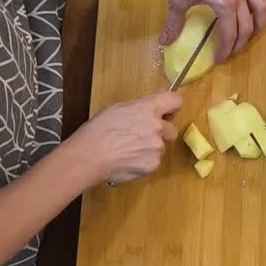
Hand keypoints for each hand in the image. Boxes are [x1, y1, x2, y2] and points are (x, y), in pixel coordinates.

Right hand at [64, 91, 181, 184]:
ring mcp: (157, 148)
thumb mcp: (117, 109)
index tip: (166, 112)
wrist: (89, 157)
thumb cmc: (98, 131)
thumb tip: (152, 106)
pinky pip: (154, 161)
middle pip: (171, 129)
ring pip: (160, 147)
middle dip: (161, 132)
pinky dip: (144, 161)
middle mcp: (157, 127)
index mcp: (148, 109)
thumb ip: (140, 107)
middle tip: (141, 136)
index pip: (176, 101)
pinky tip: (128, 160)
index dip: (172, 107)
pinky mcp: (154, 164)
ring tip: (128, 150)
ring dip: (150, 148)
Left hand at [153, 0, 265, 62]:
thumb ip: (175, 23)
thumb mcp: (177, 1)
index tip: (219, 59)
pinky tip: (252, 5)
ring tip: (253, 32)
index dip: (226, 49)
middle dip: (241, 42)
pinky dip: (258, 0)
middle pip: (248, 24)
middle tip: (232, 51)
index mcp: (225, 3)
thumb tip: (165, 42)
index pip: (231, 33)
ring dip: (259, 22)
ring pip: (261, 6)